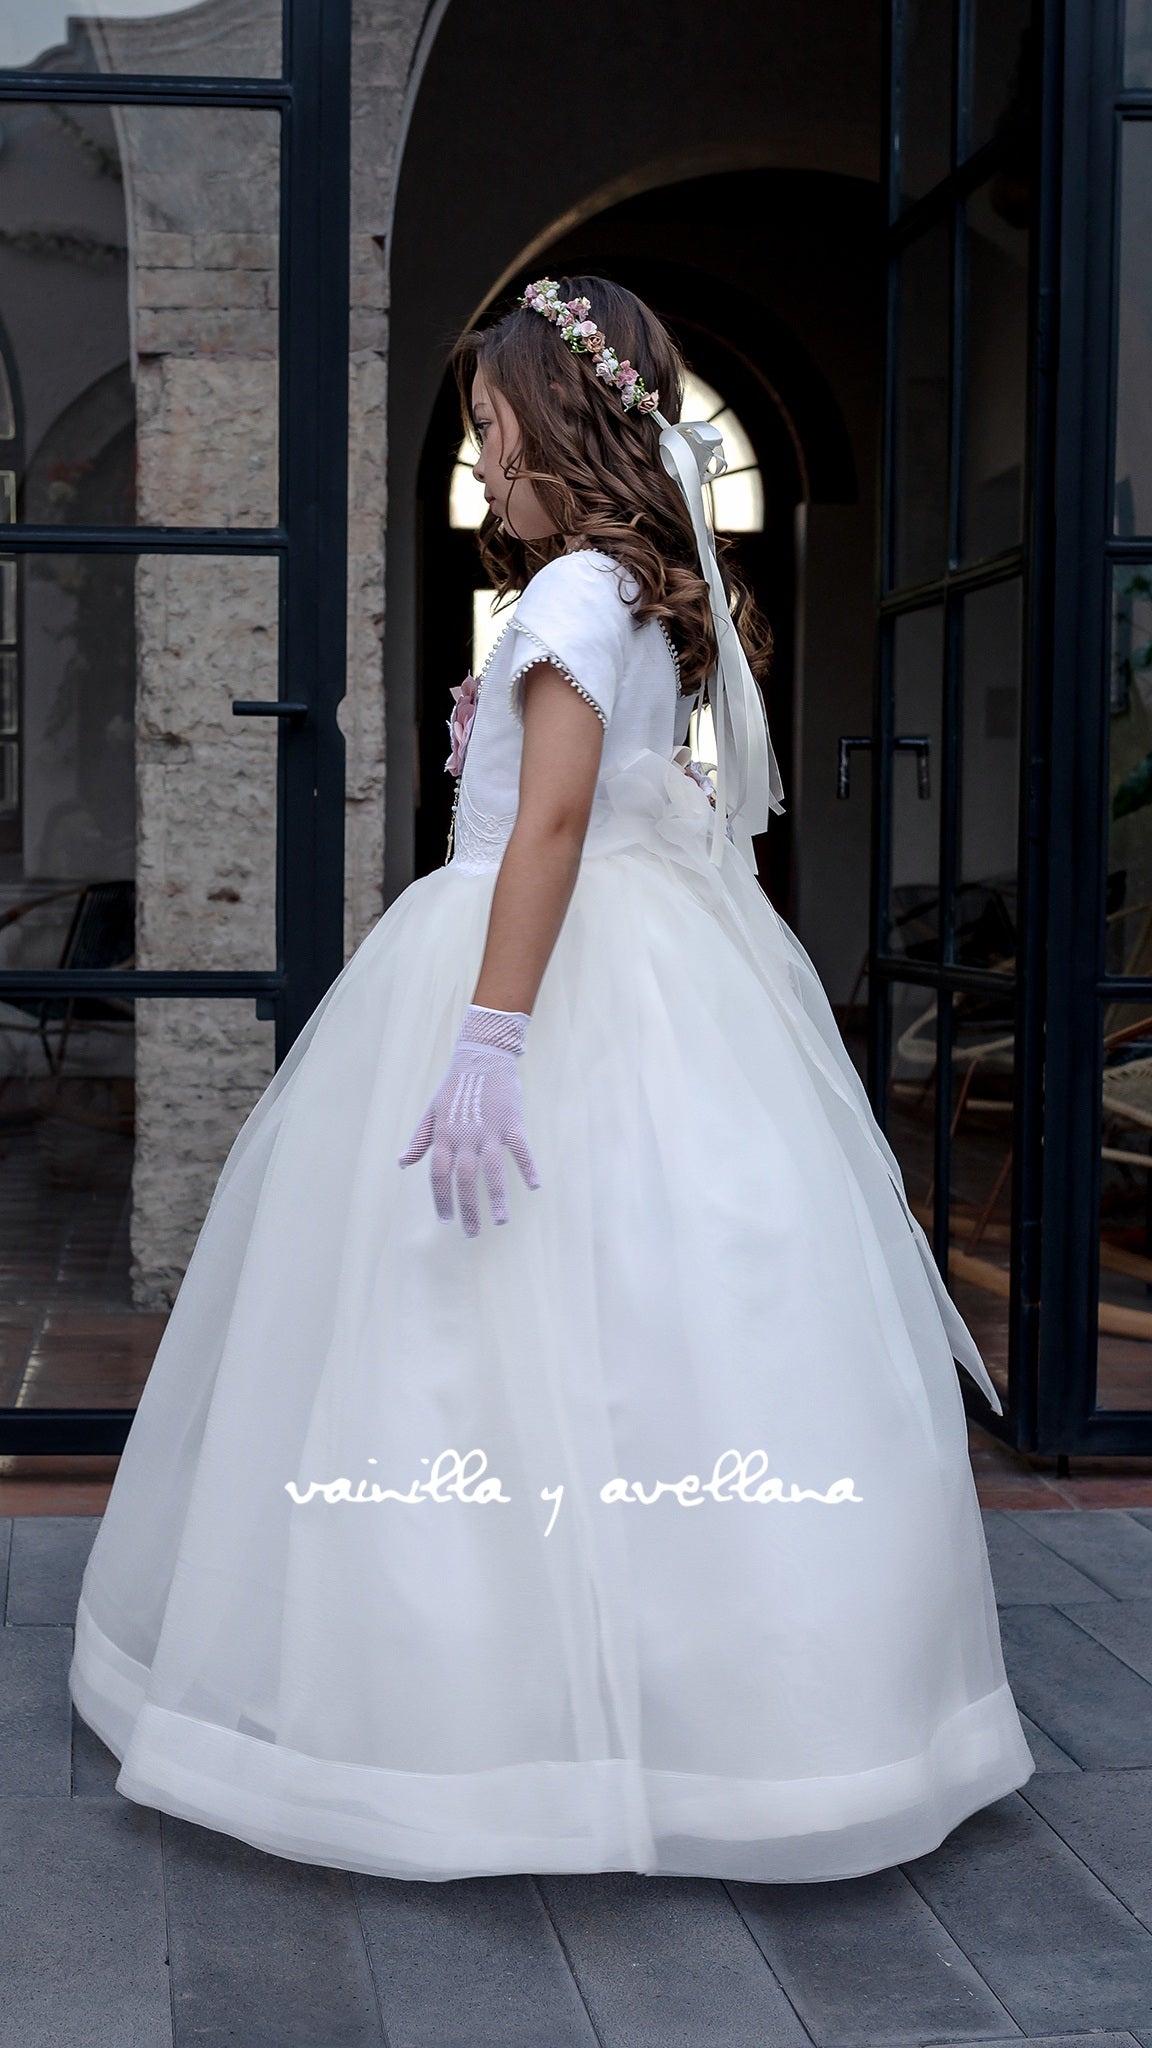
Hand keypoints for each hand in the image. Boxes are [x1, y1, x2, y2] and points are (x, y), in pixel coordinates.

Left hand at [397, 1004, 540, 1234]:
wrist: (482, 1056)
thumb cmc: (455, 1086)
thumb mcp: (432, 1112)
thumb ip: (420, 1140)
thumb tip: (402, 1163)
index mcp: (444, 1135)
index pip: (440, 1175)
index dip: (441, 1199)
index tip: (446, 1220)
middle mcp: (465, 1136)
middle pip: (464, 1180)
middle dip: (467, 1209)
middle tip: (472, 1233)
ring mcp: (489, 1130)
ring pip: (491, 1171)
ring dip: (495, 1198)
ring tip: (499, 1221)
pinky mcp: (511, 1122)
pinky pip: (521, 1149)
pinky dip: (528, 1167)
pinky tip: (534, 1186)